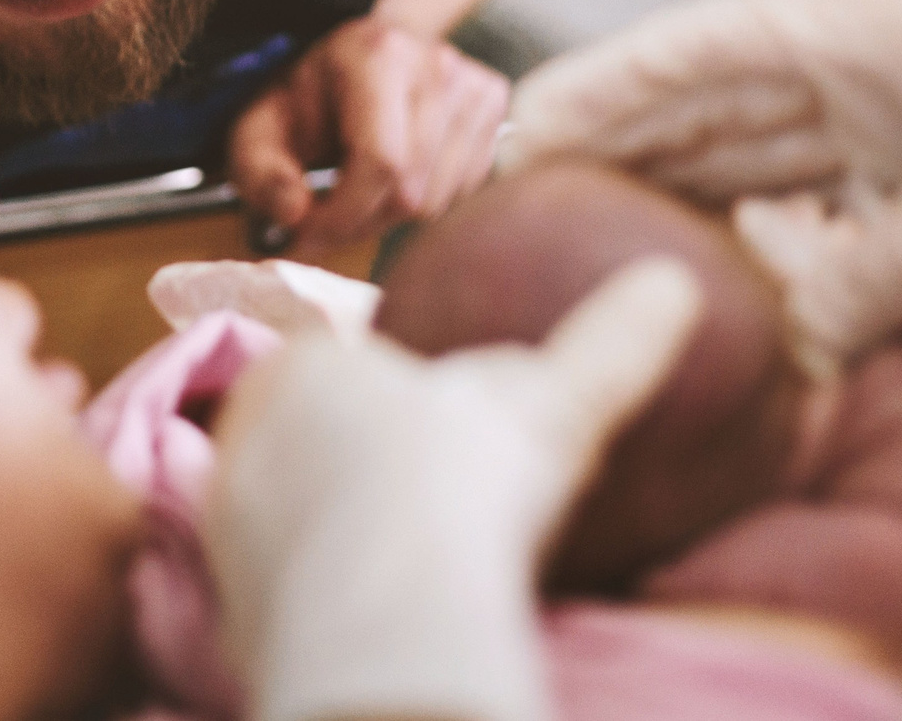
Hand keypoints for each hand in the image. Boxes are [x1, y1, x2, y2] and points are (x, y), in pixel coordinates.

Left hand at [206, 258, 702, 720]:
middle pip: (297, 438)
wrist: (399, 614)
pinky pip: (278, 595)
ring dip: (328, 532)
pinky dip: (318, 602)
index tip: (426, 427)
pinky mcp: (230, 609)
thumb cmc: (467, 481)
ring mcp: (229, 526)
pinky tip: (375, 617)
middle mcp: (245, 435)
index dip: (376, 391)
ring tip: (402, 563)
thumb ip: (611, 342)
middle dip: (343, 459)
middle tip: (420, 499)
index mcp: (305, 366)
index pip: (329, 362)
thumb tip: (673, 283)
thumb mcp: (558, 400)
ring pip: (283, 516)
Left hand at [228, 19, 508, 256]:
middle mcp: (438, 65)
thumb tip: (293, 214)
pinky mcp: (495, 107)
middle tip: (325, 220)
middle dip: (360, 221)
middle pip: (411, 190)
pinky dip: (422, 202)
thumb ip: (261, 172)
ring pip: (439, 200)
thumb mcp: (259, 129)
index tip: (306, 237)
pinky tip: (395, 179)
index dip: (342, 216)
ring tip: (357, 193)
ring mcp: (475, 86)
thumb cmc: (309, 99)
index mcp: (378, 55)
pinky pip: (463, 192)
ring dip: (389, 217)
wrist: (359, 57)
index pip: (381, 162)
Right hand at [503, 0, 901, 365]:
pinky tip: (717, 283)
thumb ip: (869, 269)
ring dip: (676, 202)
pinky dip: (764, 257)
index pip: (696, 47)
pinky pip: (818, 229)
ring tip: (589, 240)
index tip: (522, 122)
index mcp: (860, 30)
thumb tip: (789, 339)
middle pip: (709, 110)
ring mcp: (897, 138)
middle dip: (616, 146)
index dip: (601, 82)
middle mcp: (864, 77)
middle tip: (521, 197)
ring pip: (755, 169)